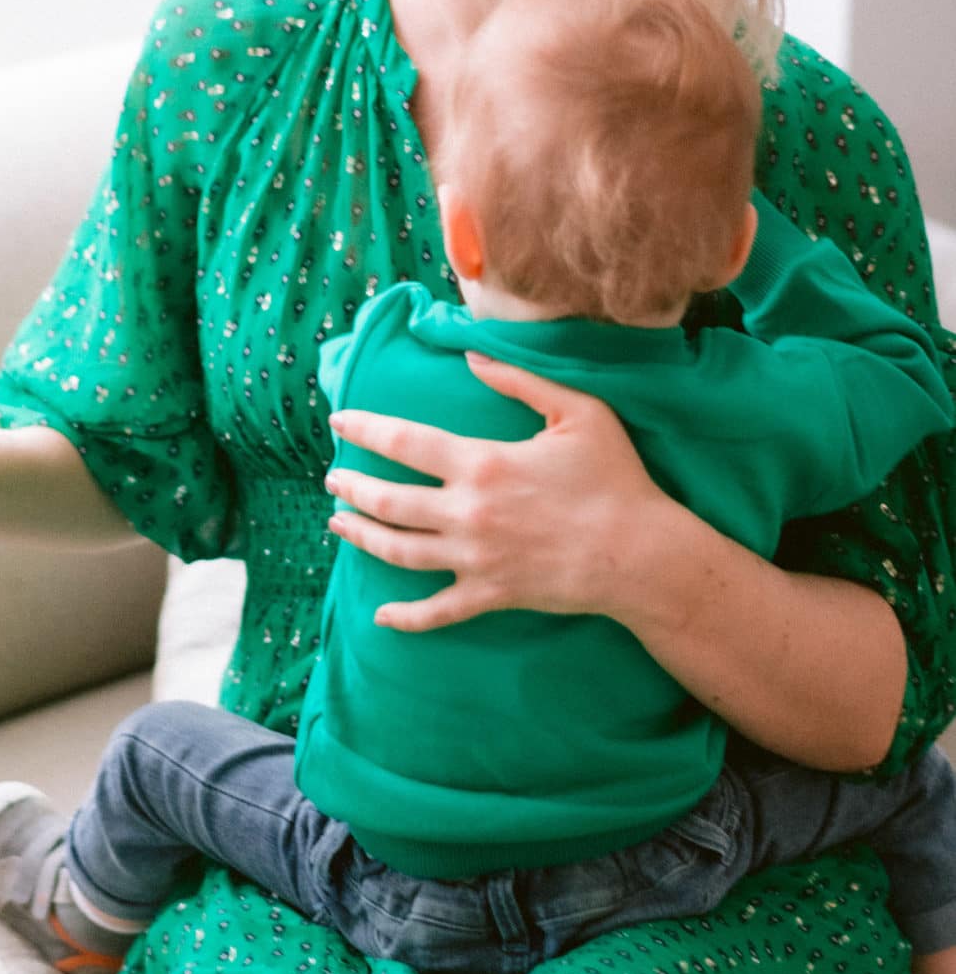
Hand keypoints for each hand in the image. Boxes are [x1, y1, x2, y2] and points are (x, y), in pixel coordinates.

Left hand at [326, 351, 671, 634]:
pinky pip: (436, 611)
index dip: (365, 430)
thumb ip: (520, 381)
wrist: (641, 554)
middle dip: (352, 488)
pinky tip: (382, 616)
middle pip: (388, 501)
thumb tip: (472, 356)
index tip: (340, 422)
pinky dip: (405, 617)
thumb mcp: (578, 412)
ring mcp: (474, 559)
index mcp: (482, 464)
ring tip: (338, 524)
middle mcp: (467, 513)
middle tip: (333, 479)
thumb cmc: (615, 479)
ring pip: (398, 552)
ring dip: (361, 537)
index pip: (403, 442)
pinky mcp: (489, 595)